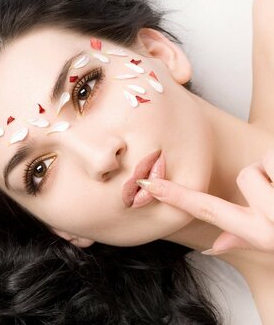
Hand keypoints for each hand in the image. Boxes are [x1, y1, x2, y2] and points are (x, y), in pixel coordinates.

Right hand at [136, 149, 273, 254]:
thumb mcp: (272, 242)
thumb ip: (242, 238)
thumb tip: (214, 247)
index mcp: (262, 233)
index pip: (208, 209)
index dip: (175, 196)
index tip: (148, 183)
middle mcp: (272, 218)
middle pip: (244, 175)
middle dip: (261, 175)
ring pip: (261, 162)